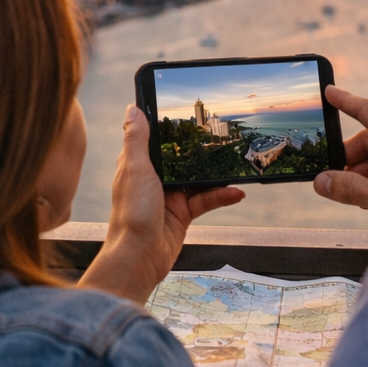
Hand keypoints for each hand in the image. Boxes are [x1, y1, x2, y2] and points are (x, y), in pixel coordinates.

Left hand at [77, 105, 243, 303]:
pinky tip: (236, 192)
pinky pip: (205, 200)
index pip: (154, 139)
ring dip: (216, 174)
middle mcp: (153, 178)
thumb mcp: (136, 170)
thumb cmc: (132, 214)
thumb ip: (137, 140)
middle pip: (180, 158)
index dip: (169, 127)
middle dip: (199, 149)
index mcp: (138, 165)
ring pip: (197, 179)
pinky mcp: (182, 214)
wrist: (139, 258)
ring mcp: (169, 196)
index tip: (187, 114)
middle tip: (221, 135)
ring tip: (235, 164)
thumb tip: (133, 108)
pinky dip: (221, 196)